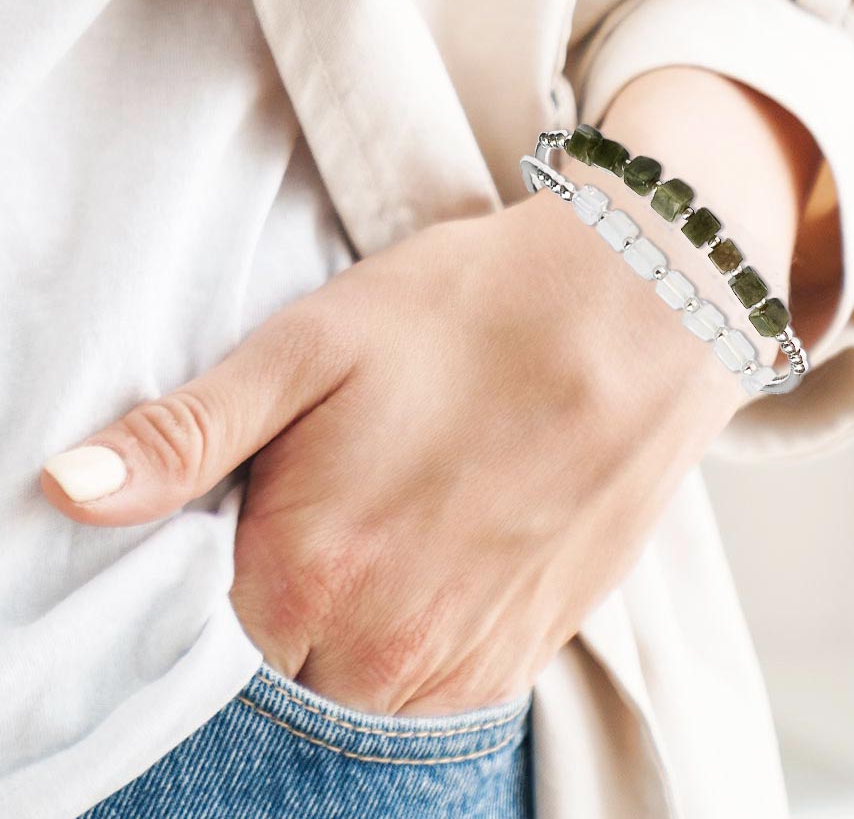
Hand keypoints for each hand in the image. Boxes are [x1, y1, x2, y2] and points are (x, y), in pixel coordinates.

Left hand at [41, 70, 812, 714]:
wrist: (642, 307)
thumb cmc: (474, 311)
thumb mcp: (313, 343)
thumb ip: (188, 434)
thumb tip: (66, 489)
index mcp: (309, 571)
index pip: (202, 641)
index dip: (218, 572)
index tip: (256, 512)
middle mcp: (389, 646)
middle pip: (284, 674)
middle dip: (286, 606)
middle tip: (337, 501)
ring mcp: (472, 656)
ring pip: (363, 691)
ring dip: (358, 628)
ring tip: (401, 517)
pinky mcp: (535, 645)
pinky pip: (444, 686)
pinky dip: (425, 635)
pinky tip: (452, 543)